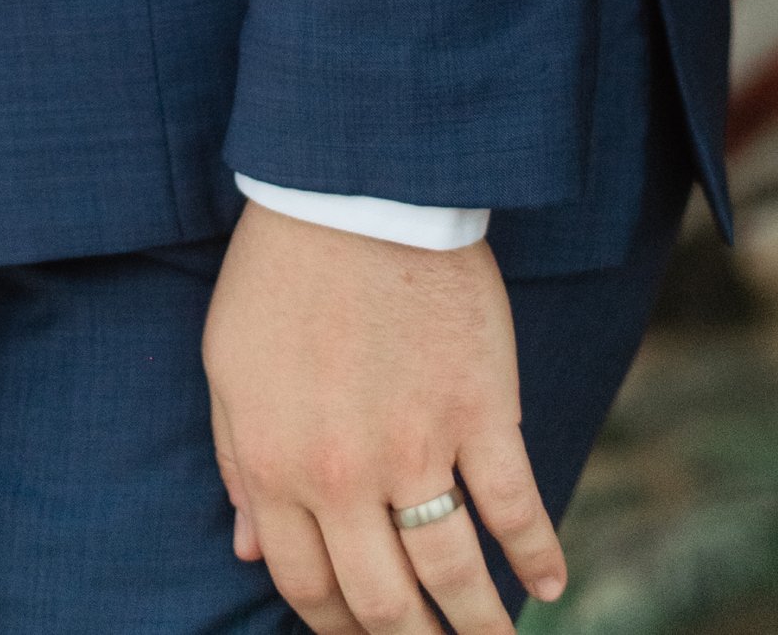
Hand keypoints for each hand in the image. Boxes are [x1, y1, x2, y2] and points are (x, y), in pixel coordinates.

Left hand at [205, 204, 566, 629]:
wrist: (348, 186)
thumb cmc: (279, 273)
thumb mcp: (229, 367)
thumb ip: (237, 462)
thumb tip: (244, 548)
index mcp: (275, 463)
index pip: (306, 586)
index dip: (333, 627)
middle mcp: (343, 473)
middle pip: (383, 603)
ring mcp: (416, 445)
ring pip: (455, 576)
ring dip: (480, 631)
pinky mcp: (481, 411)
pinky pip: (516, 507)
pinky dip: (539, 556)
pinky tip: (548, 587)